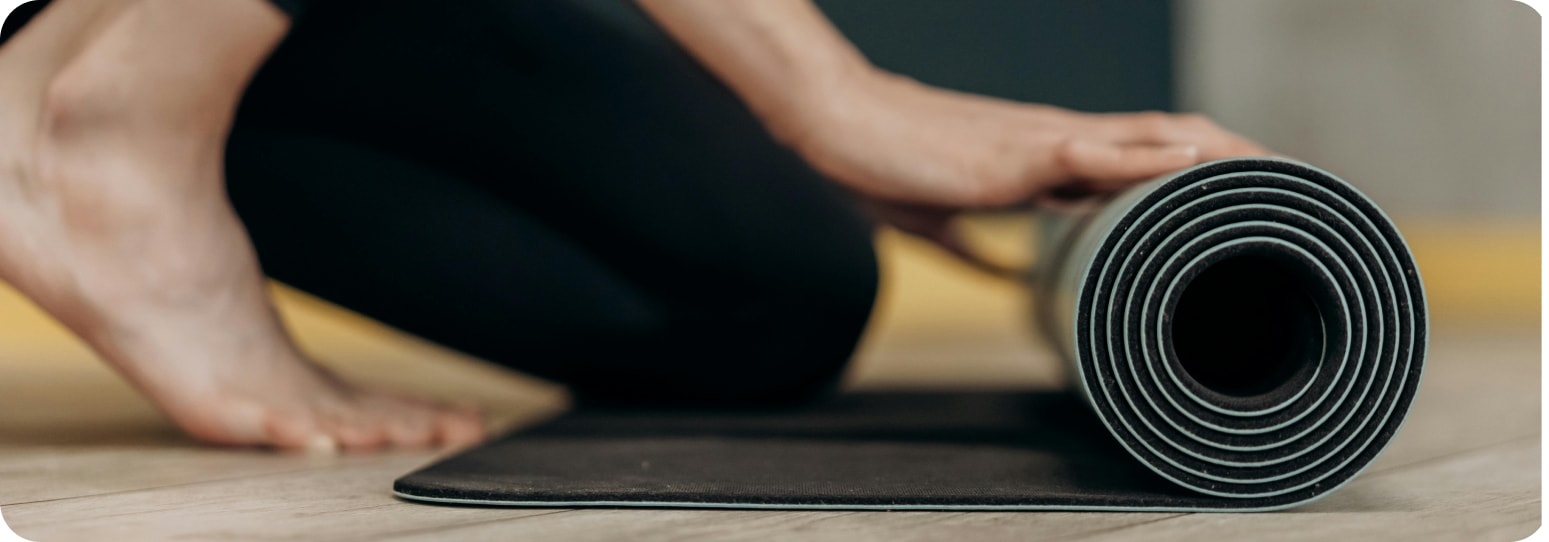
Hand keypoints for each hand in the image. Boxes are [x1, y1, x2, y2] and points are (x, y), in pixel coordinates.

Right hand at [774, 68, 1270, 258]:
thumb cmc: (882, 162)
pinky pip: (1101, 154)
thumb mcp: (939, 219)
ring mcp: (1046, 143)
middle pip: (1169, 140)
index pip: (1139, 156)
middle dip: (1234, 159)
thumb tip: (1010, 277)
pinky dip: (1153, 162)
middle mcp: (1058, 142)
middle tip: (1292, 184)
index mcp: (1045, 157)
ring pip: (1154, 138)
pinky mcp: (1022, 155)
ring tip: (1276, 173)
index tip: (1240, 194)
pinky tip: (1198, 166)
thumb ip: (979, 248)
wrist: (839, 125)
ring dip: (1219, 155)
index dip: (1195, 169)